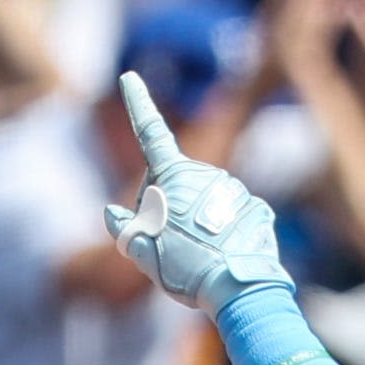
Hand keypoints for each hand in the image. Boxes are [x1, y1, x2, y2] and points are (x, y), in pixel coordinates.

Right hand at [103, 72, 290, 313]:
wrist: (240, 287)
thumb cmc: (188, 270)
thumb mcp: (143, 253)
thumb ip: (124, 230)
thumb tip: (111, 214)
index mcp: (173, 178)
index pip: (150, 134)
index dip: (138, 105)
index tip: (129, 77)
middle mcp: (204, 174)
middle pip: (174, 185)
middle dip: (167, 207)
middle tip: (169, 244)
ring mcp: (231, 188)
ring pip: (203, 201)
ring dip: (196, 222)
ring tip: (199, 255)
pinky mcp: (253, 205)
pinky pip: (229, 215)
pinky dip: (222, 232)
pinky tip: (222, 255)